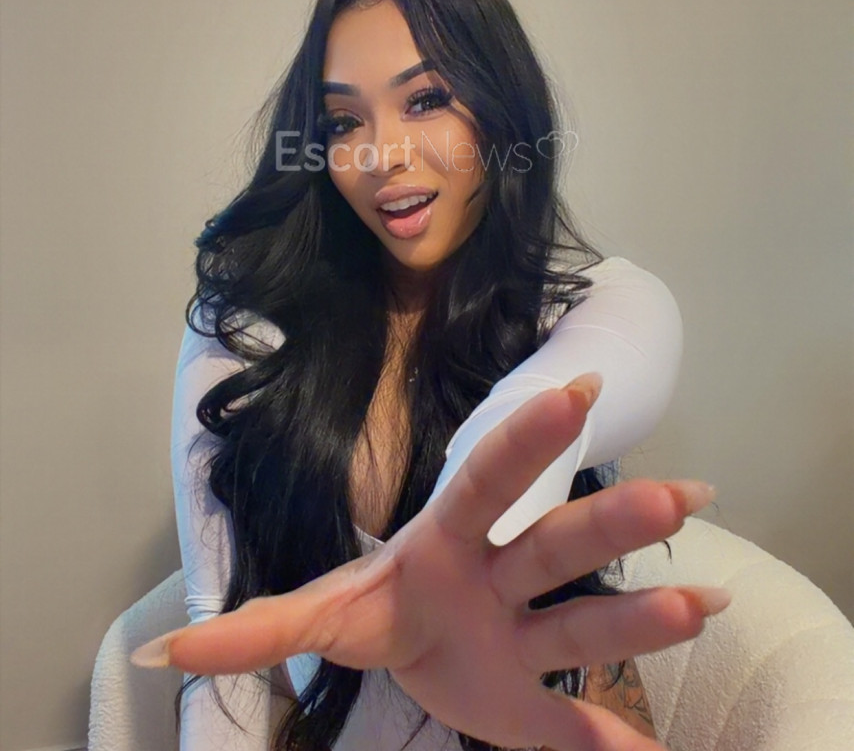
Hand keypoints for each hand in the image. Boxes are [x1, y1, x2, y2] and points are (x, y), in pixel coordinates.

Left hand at [132, 375, 728, 750]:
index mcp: (445, 543)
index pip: (483, 482)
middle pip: (553, 543)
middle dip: (608, 520)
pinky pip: (579, 723)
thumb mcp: (314, 618)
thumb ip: (247, 631)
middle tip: (674, 498)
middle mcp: (500, 576)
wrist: (422, 654)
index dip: (524, 440)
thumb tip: (161, 649)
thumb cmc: (378, 611)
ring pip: (585, 620)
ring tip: (705, 605)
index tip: (574, 390)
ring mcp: (527, 636)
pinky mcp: (537, 704)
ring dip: (643, 615)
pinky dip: (614, 743)